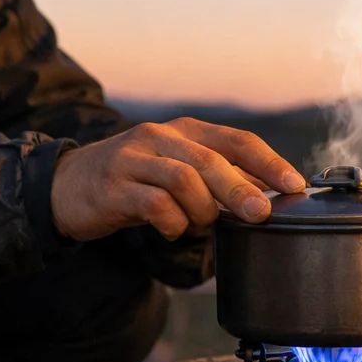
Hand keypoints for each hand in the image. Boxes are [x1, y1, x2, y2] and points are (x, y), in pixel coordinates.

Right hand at [49, 118, 304, 241]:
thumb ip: (216, 180)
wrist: (66, 186)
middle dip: (242, 189)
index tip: (295, 185)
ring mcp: (134, 159)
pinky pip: (154, 205)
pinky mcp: (113, 187)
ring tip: (201, 225)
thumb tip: (265, 197)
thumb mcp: (177, 171)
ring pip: (184, 179)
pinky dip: (172, 223)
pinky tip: (173, 230)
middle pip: (212, 160)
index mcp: (186, 131)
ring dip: (202, 210)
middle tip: (262, 214)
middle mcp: (161, 138)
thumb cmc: (135, 181)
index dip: (269, 162)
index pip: (237, 140)